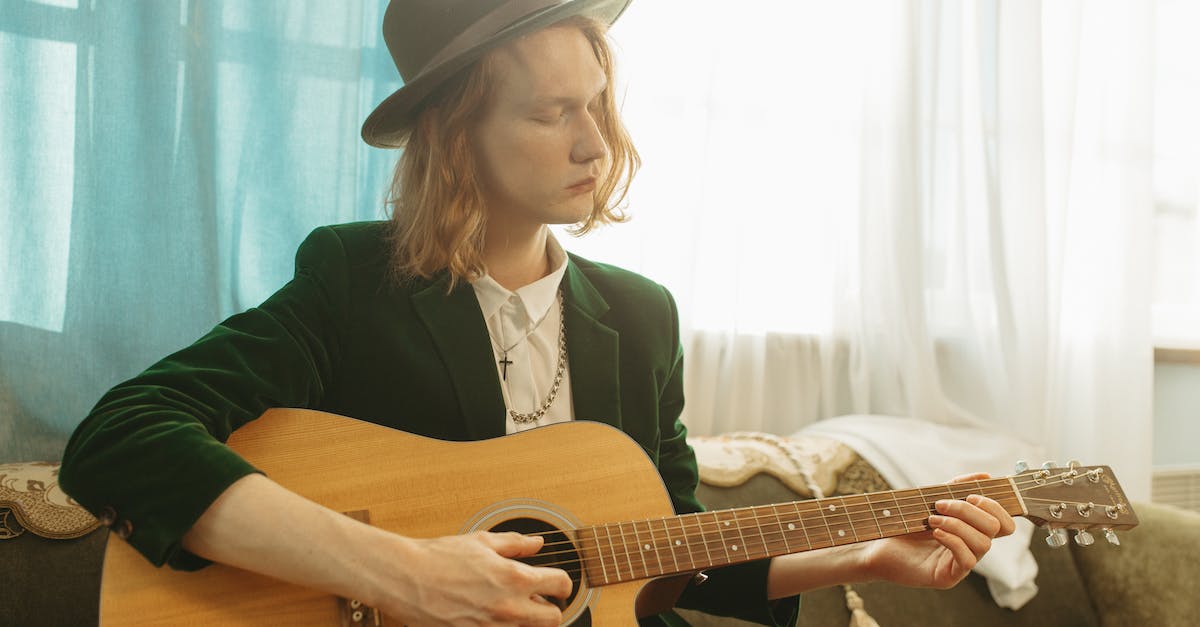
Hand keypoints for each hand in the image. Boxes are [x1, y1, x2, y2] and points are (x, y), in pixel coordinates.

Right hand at [379, 531, 572, 625]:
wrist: (405, 579)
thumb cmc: (439, 557)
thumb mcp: (481, 541)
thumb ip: (515, 544)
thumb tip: (537, 543)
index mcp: (515, 579)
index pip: (561, 585)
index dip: (563, 583)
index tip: (557, 584)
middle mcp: (509, 609)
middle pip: (553, 619)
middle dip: (551, 609)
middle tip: (540, 601)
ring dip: (524, 620)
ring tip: (508, 607)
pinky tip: (490, 617)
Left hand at [860, 472, 1016, 589]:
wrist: (876, 544)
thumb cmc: (903, 523)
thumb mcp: (931, 500)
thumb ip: (956, 488)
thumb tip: (985, 476)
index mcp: (972, 530)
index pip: (1005, 523)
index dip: (995, 507)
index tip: (971, 495)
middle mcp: (972, 548)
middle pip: (997, 529)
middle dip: (970, 511)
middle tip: (941, 504)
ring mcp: (961, 564)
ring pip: (983, 543)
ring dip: (957, 525)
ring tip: (932, 519)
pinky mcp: (949, 577)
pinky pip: (968, 560)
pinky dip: (953, 540)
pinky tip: (934, 532)